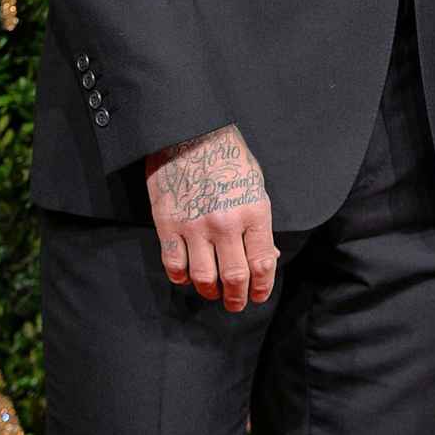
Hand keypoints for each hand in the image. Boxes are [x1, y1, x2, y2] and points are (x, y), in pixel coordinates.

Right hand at [146, 123, 278, 310]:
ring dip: (210, 292)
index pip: (262, 264)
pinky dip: (181, 278)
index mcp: (253, 210)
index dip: (262, 287)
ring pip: (203, 279)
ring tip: (213, 292)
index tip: (258, 295)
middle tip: (236, 303)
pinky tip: (188, 275)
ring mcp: (195, 225)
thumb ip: (259, 224)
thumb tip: (266, 257)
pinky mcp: (168, 224)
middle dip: (237, 298)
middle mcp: (225, 222)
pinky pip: (174, 266)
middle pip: (234, 278)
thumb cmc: (228, 157)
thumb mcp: (255, 185)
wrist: (190, 132)